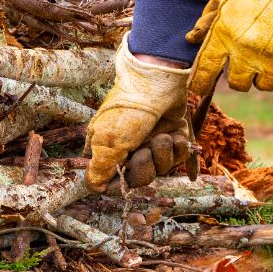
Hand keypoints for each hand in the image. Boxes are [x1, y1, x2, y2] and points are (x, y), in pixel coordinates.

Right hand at [85, 35, 191, 192]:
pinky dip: (178, 148)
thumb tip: (94, 189)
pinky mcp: (172, 137)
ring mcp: (152, 142)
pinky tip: (174, 134)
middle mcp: (130, 149)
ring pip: (161, 170)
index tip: (124, 172)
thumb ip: (100, 170)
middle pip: (139, 180)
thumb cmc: (128, 111)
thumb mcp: (107, 142)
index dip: (120, 182)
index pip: (112, 181)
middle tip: (144, 151)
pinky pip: (178, 157)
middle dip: (144, 168)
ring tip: (161, 136)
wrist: (157, 82)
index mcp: (108, 150)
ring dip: (162, 155)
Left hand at [186, 0, 272, 93]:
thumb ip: (208, 17)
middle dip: (238, 75)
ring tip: (269, 55)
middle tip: (246, 60)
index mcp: (224, 37)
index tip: (199, 88)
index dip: (200, 82)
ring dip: (264, 74)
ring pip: (265, 85)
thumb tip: (192, 38)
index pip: (205, 71)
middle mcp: (247, 55)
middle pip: (237, 84)